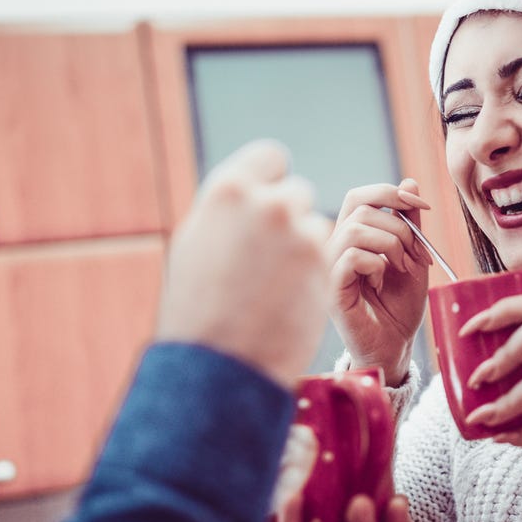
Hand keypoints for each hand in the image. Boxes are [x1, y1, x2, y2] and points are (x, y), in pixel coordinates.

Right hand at [156, 140, 331, 388]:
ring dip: (303, 249)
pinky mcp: (323, 263)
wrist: (220, 363)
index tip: (269, 199)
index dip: (270, 181)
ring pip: (315, 227)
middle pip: (294, 195)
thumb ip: (224, 214)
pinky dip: (316, 273)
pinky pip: (327, 256)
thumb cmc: (194, 309)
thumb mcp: (195, 246)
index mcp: (227, 192)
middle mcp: (267, 204)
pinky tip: (293, 298)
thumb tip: (239, 197)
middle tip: (273, 253)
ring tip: (277, 287)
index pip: (268, 159)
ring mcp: (299, 232)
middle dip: (288, 218)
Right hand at [327, 180, 431, 385]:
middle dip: (399, 225)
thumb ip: (409, 222)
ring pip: (355, 229)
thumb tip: (409, 181)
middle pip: (360, 206)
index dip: (391, 192)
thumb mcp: (413, 256)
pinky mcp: (331, 288)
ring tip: (400, 268)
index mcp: (351, 236)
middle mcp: (335, 246)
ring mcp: (329, 267)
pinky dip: (376, 264)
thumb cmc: (399, 306)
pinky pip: (351, 257)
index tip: (421, 206)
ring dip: (390, 244)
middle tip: (415, 253)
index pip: (360, 196)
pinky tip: (379, 283)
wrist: (394, 346)